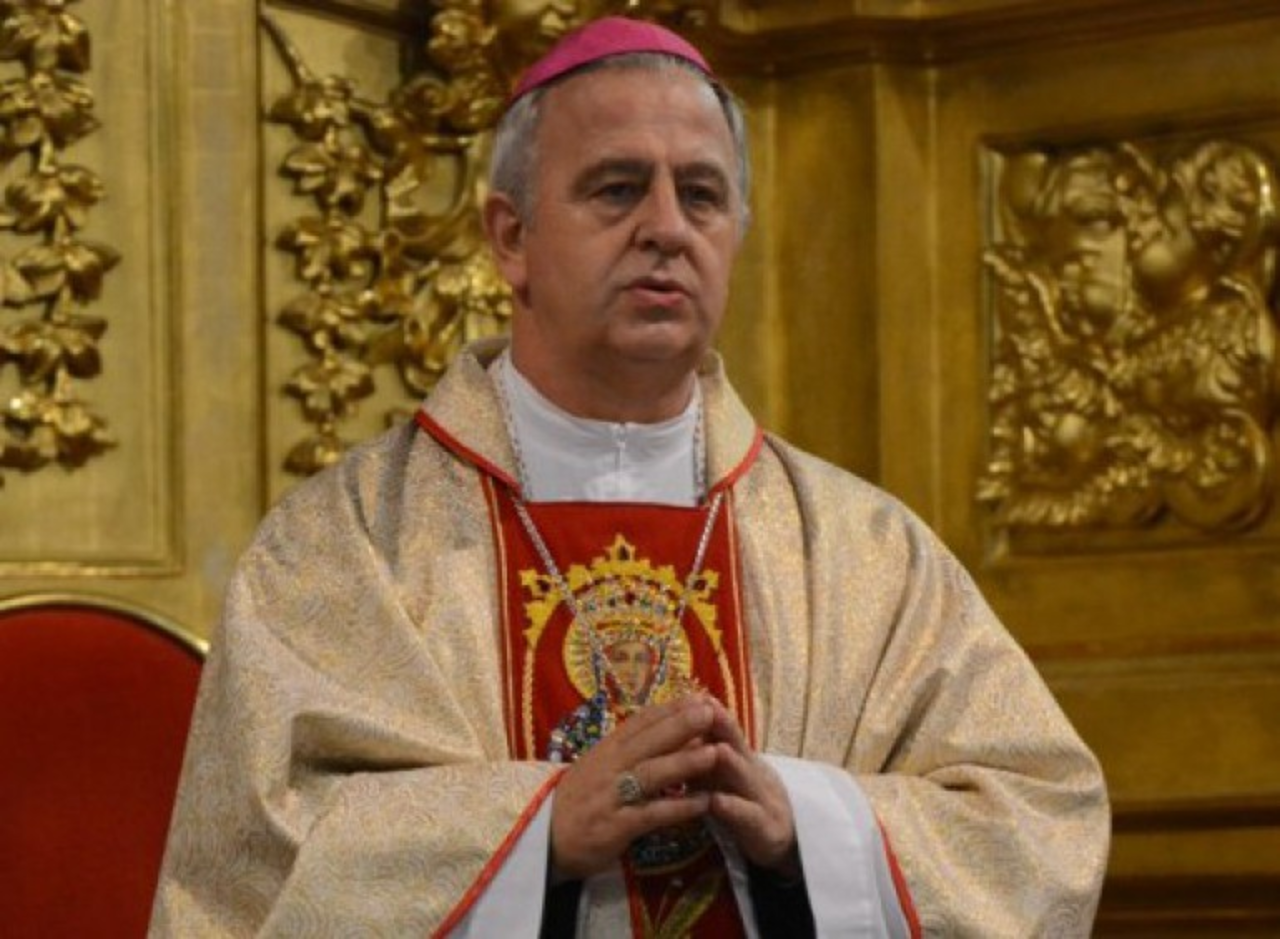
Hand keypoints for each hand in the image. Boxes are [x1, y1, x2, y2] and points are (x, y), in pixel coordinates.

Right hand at [550, 696, 718, 878]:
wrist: (542, 837)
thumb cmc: (579, 798)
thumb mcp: (600, 765)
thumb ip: (630, 749)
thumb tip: (668, 727)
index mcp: (607, 749)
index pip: (641, 722)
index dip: (670, 708)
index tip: (699, 696)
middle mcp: (609, 767)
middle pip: (648, 741)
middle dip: (680, 725)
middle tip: (711, 712)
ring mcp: (611, 796)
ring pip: (650, 774)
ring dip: (683, 763)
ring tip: (714, 753)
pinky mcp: (614, 827)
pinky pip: (650, 815)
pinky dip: (677, 808)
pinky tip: (703, 803)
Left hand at [704, 698, 798, 877]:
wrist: (780, 838)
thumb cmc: (738, 799)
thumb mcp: (718, 774)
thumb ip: (696, 752)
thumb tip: (663, 724)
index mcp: (736, 755)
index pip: (721, 728)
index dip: (708, 712)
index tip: (690, 693)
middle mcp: (749, 770)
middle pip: (736, 743)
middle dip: (721, 725)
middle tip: (704, 706)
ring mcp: (761, 797)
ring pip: (745, 777)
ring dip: (731, 762)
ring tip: (717, 750)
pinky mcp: (765, 828)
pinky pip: (749, 817)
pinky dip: (734, 809)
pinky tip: (717, 802)